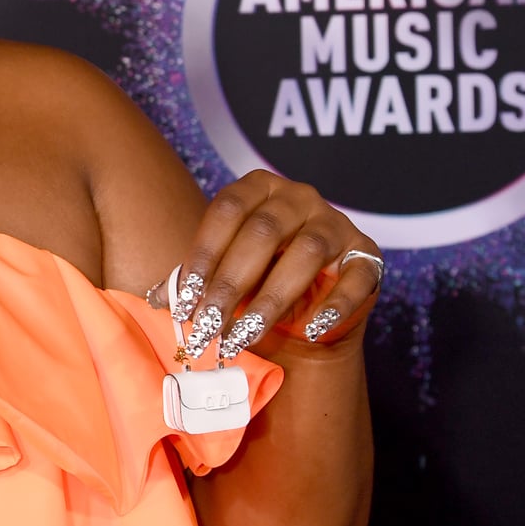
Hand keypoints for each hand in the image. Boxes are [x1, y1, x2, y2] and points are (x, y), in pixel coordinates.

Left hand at [166, 170, 381, 360]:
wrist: (306, 316)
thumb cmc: (255, 286)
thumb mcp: (221, 277)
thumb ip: (193, 281)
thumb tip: (157, 299)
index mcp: (257, 188)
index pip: (226, 212)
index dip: (202, 256)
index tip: (183, 300)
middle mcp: (299, 197)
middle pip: (263, 233)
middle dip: (230, 285)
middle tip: (207, 327)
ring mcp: (336, 223)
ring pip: (306, 254)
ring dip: (271, 300)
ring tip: (243, 337)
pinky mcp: (367, 255)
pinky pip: (356, 276)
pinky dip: (334, 306)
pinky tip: (309, 329)